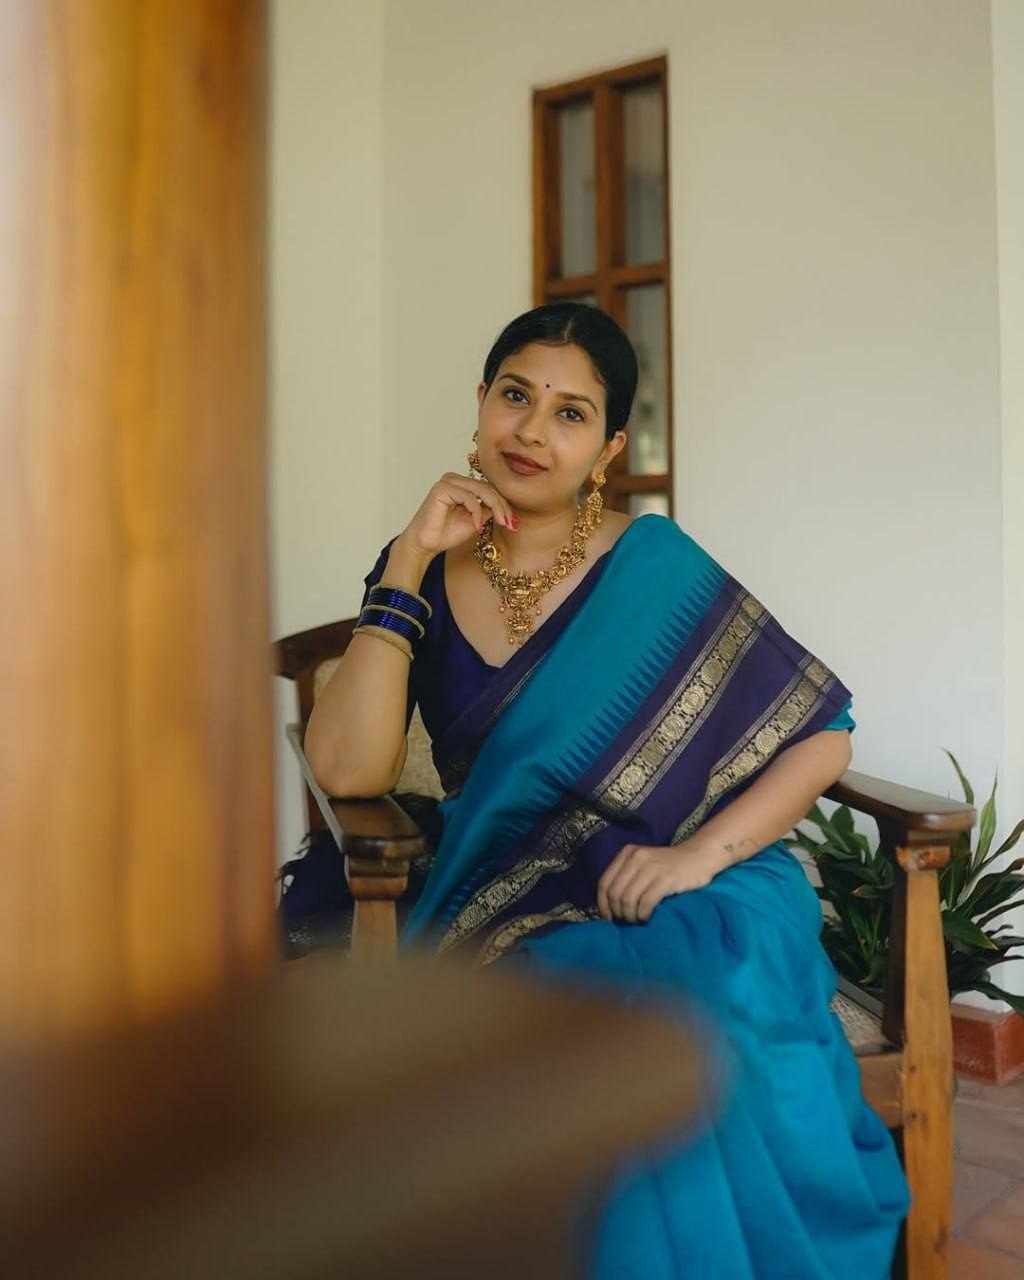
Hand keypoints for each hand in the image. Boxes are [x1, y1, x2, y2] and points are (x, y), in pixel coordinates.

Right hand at [399, 471, 517, 558]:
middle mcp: (455, 479)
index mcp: (462, 485)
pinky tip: (478, 526)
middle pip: (487, 487)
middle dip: (502, 506)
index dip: (503, 504)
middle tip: (510, 523)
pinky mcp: (442, 488)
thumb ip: (488, 510)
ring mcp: (448, 482)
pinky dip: (476, 512)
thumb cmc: (446, 534)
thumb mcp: (476, 520)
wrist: (425, 545)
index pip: (489, 489)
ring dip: (495, 507)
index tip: (513, 522)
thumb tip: (506, 507)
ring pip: (481, 490)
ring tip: (501, 523)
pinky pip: (468, 497)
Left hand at [596, 841, 724, 923]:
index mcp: (627, 853)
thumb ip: (626, 878)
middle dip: (618, 912)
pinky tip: (647, 917)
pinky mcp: (666, 878)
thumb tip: (608, 907)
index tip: (609, 919)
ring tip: (638, 920)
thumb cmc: (668, 867)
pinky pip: (646, 902)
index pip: (604, 883)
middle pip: (615, 893)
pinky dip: (643, 914)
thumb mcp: (643, 865)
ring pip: (628, 899)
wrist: (699, 857)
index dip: (603, 904)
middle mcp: (636, 857)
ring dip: (630, 916)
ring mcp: (652, 867)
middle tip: (627, 921)